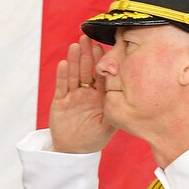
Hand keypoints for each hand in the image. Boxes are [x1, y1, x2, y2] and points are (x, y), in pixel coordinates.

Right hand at [48, 36, 115, 153]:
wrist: (74, 151)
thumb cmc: (95, 138)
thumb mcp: (110, 123)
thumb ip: (115, 108)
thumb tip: (127, 91)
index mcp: (101, 95)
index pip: (101, 74)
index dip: (101, 61)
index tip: (102, 46)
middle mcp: (87, 92)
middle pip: (87, 70)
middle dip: (87, 54)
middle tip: (87, 38)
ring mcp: (73, 96)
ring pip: (74, 75)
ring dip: (75, 60)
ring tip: (75, 46)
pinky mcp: (60, 101)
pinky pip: (62, 87)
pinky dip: (63, 76)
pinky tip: (65, 64)